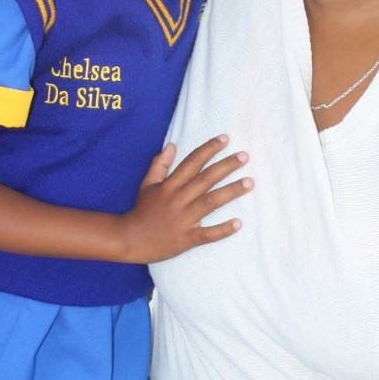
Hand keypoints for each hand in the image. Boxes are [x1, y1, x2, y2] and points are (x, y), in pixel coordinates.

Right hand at [120, 134, 251, 262]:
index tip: (225, 139)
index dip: (209, 149)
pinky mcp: (186, 238)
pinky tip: (238, 223)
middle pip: (206, 179)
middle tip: (245, 156)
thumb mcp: (147, 185)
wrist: (128, 239)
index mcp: (169, 185)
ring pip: (210, 202)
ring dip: (231, 192)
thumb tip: (172, 145)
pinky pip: (207, 234)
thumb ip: (159, 165)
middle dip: (226, 166)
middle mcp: (178, 199)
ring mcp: (183, 219)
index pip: (192, 162)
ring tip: (249, 182)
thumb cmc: (140, 211)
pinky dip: (222, 229)